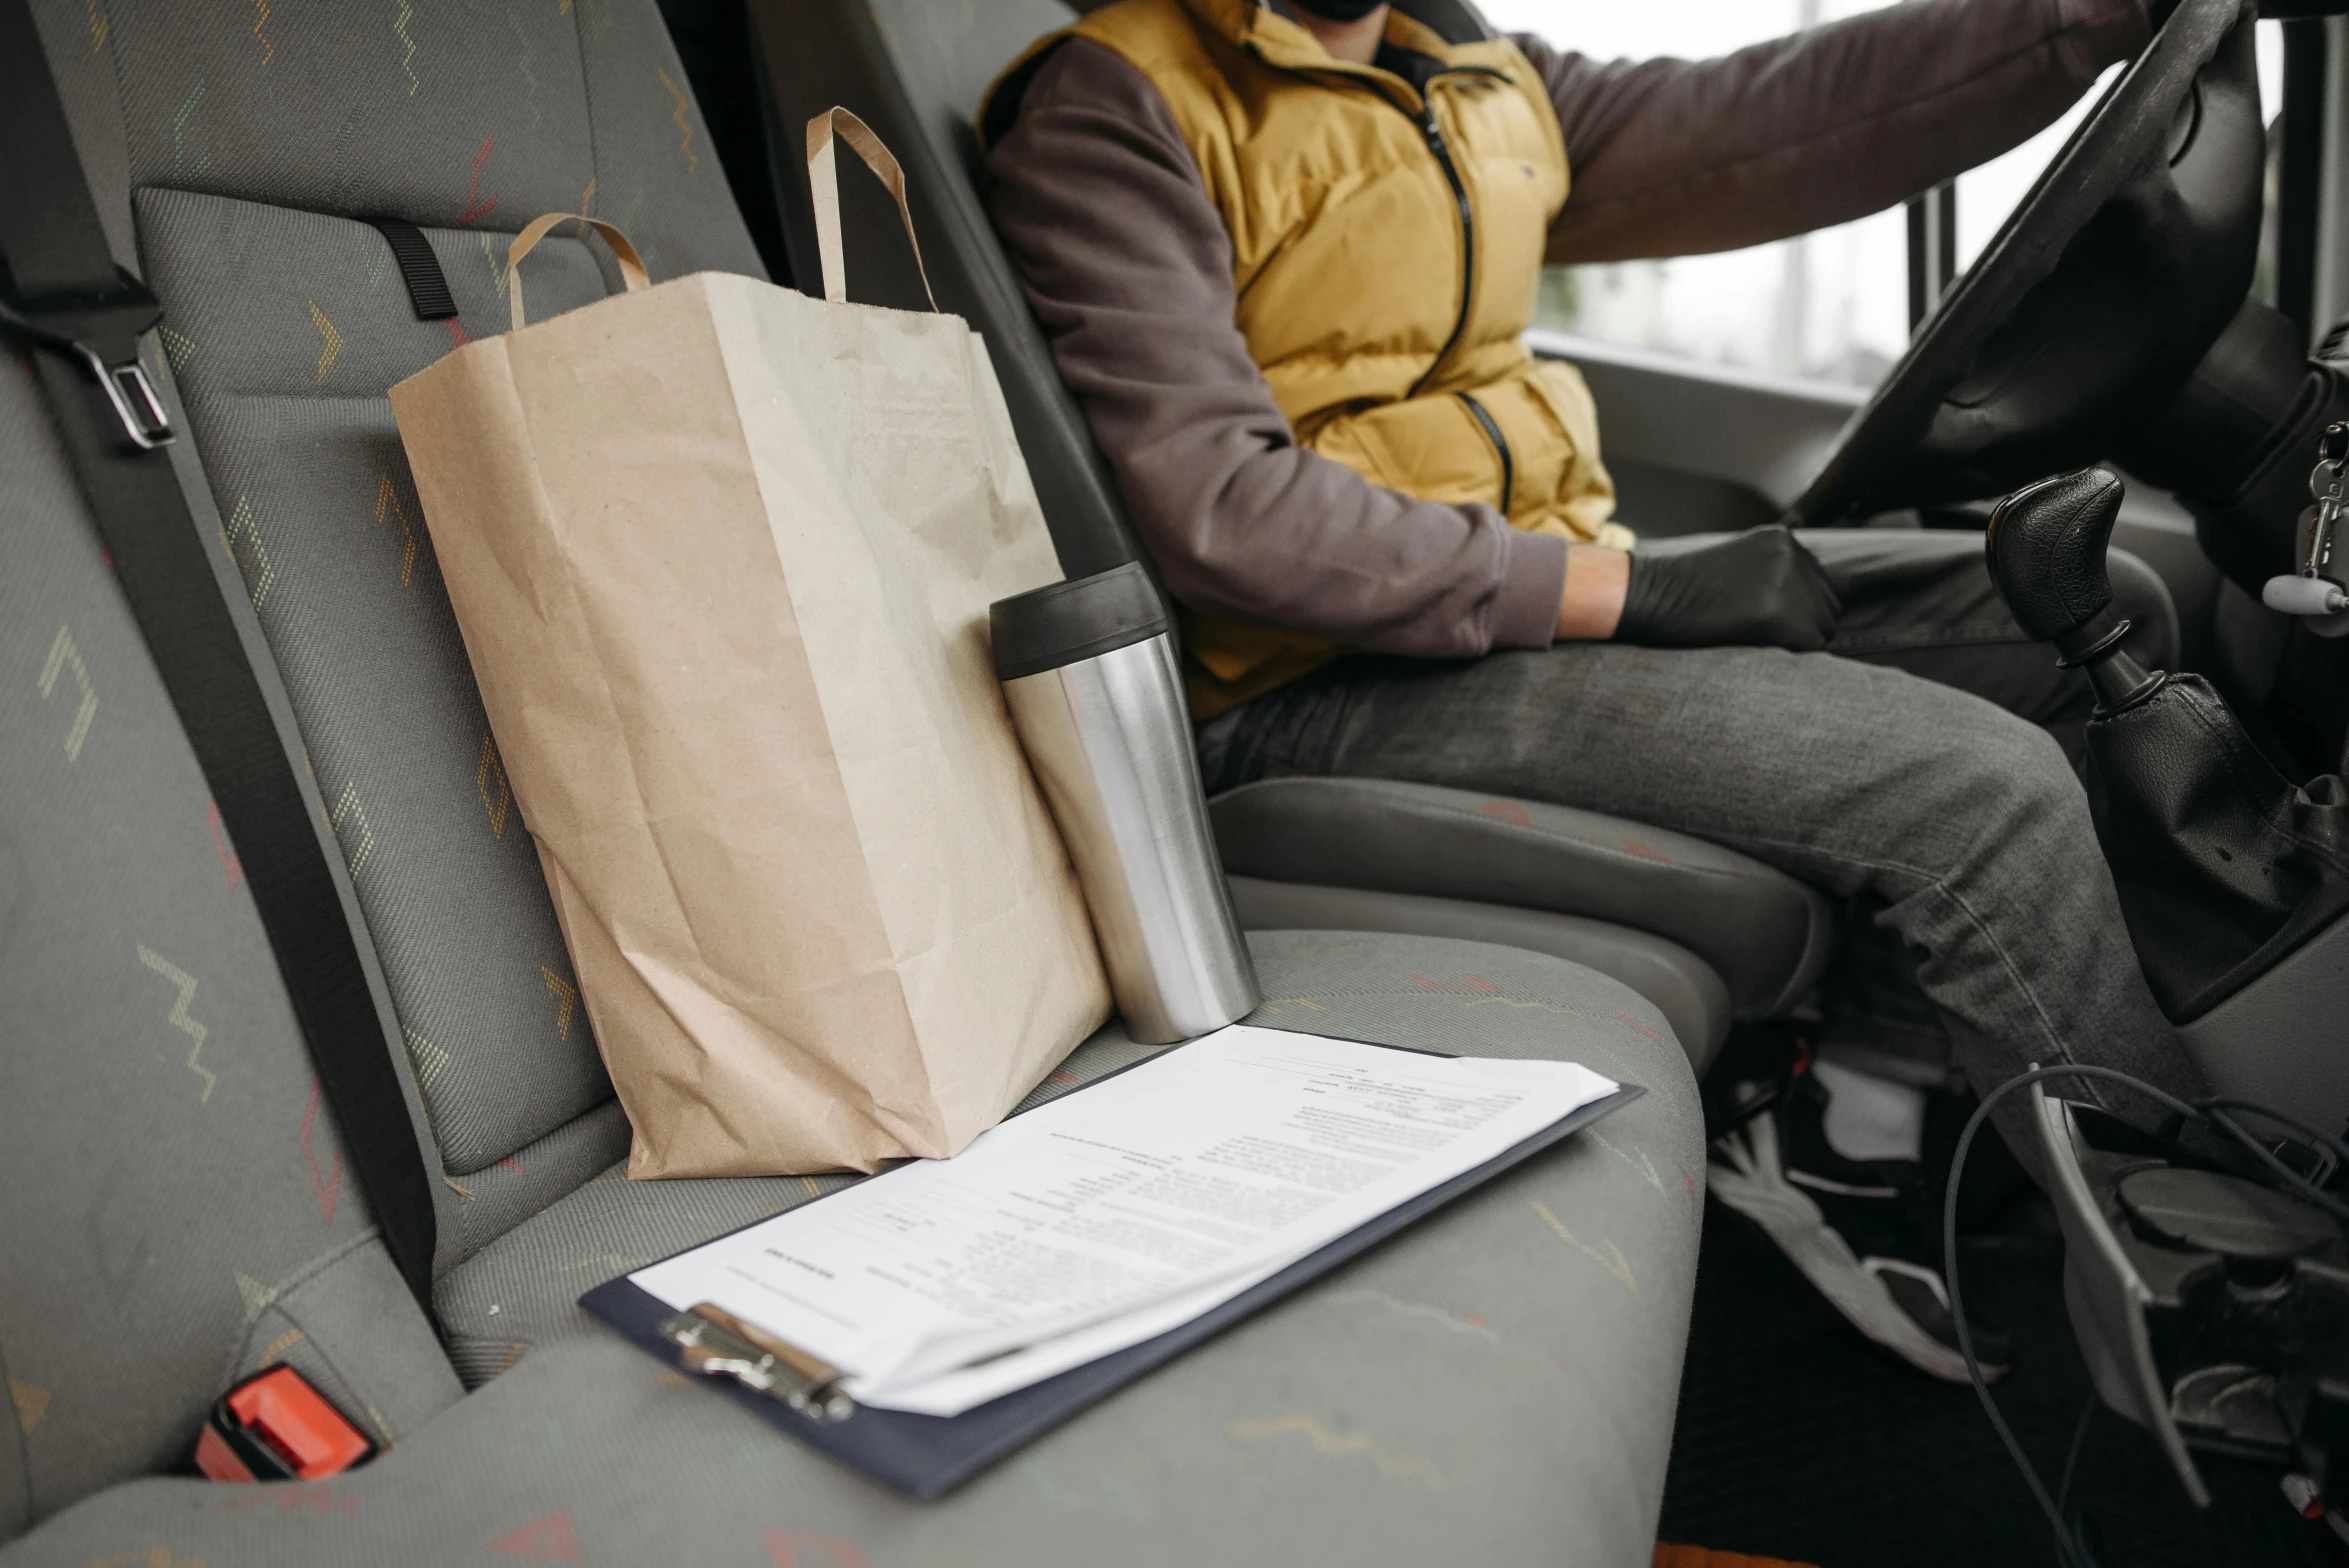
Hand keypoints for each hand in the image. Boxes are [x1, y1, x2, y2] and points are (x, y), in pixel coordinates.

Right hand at [1613, 527, 1840, 650]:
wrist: (1650, 595)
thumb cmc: (1686, 590)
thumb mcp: (1739, 565)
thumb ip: (1775, 574)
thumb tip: (1810, 605)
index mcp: (1783, 539)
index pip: (1822, 585)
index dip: (1801, 611)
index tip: (1769, 621)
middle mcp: (1792, 553)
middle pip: (1830, 606)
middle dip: (1804, 626)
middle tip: (1763, 634)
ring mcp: (1786, 580)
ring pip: (1823, 627)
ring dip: (1798, 641)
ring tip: (1757, 637)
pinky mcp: (1777, 611)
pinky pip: (1809, 645)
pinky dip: (1788, 653)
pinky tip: (1756, 642)